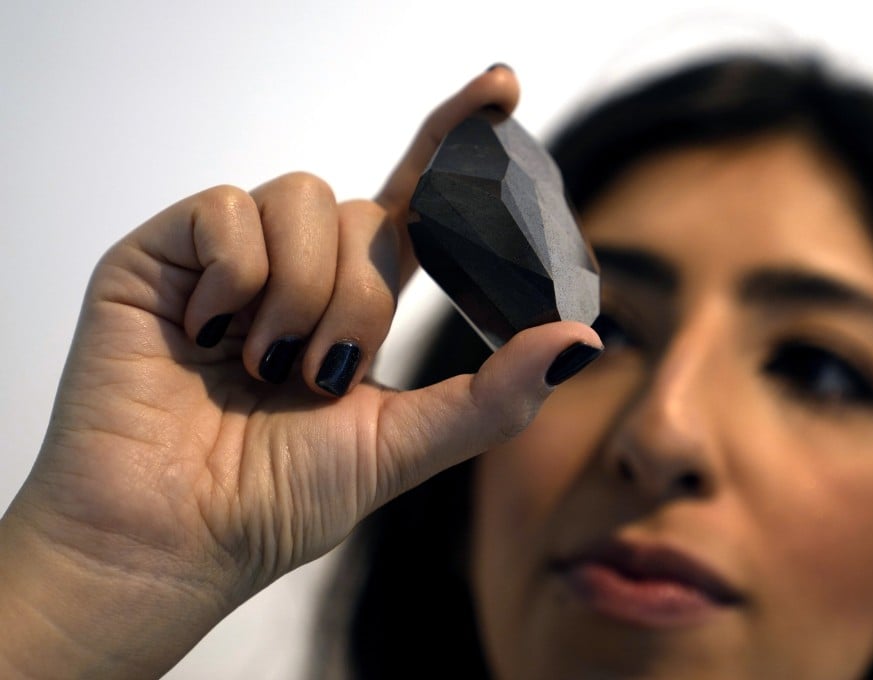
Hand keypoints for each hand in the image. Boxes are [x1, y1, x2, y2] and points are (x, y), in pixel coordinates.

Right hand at [0, 66, 601, 678]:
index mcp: (355, 303)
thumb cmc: (275, 500)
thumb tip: (582, 339)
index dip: (456, 141)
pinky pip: (228, 209)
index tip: (503, 89)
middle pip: (368, 215)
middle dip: (361, 304)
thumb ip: (493, 395)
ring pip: (305, 199)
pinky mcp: (164, 251)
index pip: (417, 203)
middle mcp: (298, 269)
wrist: (169, 538)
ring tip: (258, 366)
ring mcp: (230, 257)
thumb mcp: (402, 446)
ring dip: (300, 296)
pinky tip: (206, 336)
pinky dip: (233, 278)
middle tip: (316, 378)